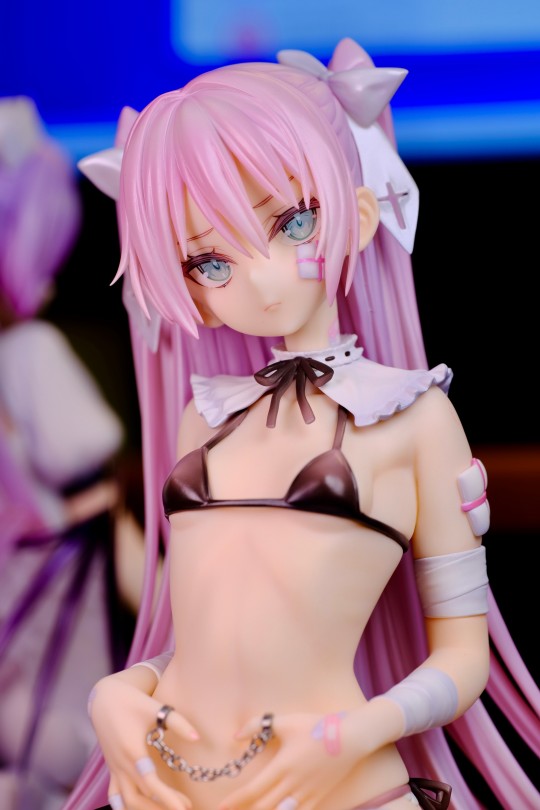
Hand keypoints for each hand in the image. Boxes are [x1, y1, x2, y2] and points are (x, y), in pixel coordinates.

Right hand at [89, 673, 196, 809]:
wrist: (105, 699)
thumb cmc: (133, 702)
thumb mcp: (156, 709)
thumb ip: (178, 723)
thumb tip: (197, 737)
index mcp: (132, 751)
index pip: (150, 783)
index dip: (167, 798)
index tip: (184, 807)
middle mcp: (121, 765)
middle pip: (139, 798)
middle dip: (162, 806)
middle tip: (186, 806)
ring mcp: (114, 769)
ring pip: (125, 801)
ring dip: (145, 809)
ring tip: (168, 808)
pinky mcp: (112, 769)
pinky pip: (115, 796)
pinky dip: (126, 806)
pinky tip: (141, 809)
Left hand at [218, 711, 359, 809]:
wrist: (350, 738)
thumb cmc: (315, 727)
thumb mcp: (285, 721)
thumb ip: (258, 725)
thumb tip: (236, 735)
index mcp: (282, 767)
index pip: (253, 790)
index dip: (235, 800)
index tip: (221, 806)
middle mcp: (292, 785)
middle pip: (263, 807)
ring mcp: (306, 794)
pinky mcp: (318, 797)